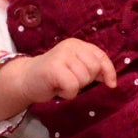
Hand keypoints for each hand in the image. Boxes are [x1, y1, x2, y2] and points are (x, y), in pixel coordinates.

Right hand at [0, 40, 118, 124]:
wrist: (26, 79)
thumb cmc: (54, 76)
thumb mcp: (76, 67)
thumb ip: (92, 69)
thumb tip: (111, 81)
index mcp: (78, 44)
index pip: (101, 57)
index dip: (108, 72)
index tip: (110, 84)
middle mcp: (70, 46)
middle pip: (94, 69)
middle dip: (86, 80)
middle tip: (71, 80)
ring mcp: (61, 56)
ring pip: (83, 79)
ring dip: (75, 87)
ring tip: (62, 84)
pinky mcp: (54, 68)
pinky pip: (73, 87)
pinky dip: (68, 93)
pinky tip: (58, 89)